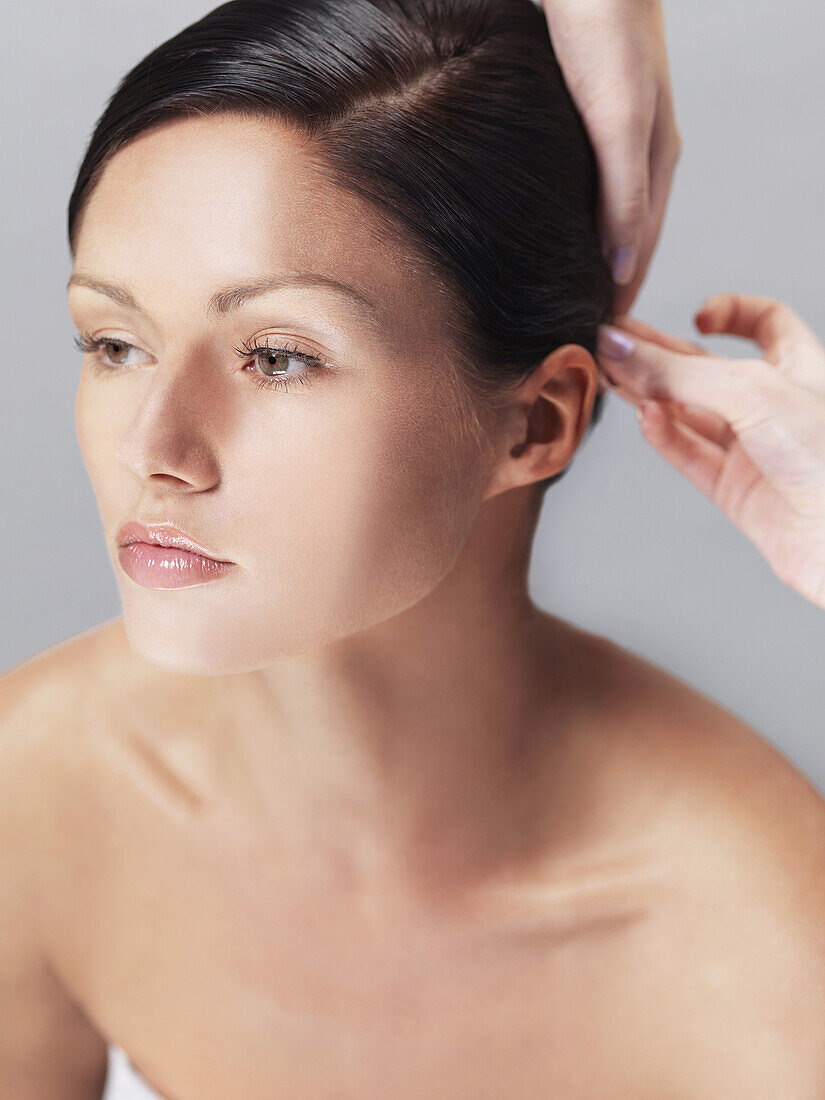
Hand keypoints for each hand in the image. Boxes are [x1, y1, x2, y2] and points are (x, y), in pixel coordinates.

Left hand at [540, 0, 680, 314]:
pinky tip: (551, 239)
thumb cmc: (605, 33)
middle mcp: (637, 159)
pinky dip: (572, 227)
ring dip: (588, 262)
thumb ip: (624, 194)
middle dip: (606, 291)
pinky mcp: (582, 127)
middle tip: (577, 338)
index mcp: (655, 164)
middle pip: (624, 244)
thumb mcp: (618, 121)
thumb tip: (622, 266)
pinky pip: (583, 194)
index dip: (620, 300)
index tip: (598, 346)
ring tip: (563, 300)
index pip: (639, 254)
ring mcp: (611, 143)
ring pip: (602, 221)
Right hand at [596, 293, 824, 610]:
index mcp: (800, 367)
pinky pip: (690, 456)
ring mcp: (755, 450)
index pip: (765, 322)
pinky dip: (664, 437)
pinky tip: (644, 418)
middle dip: (664, 355)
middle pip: (710, 369)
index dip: (730, 311)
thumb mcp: (749, 390)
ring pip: (691, 415)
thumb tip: (620, 349)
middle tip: (617, 344)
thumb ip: (677, 370)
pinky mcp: (736, 492)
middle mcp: (776, 406)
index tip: (695, 316)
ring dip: (653, 395)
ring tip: (616, 378)